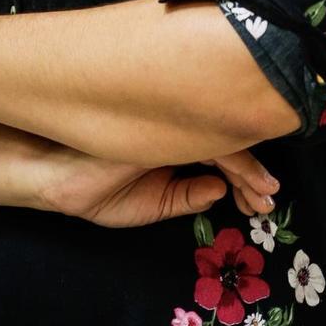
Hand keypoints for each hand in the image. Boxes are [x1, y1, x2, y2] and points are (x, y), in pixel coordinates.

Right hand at [44, 145, 278, 229]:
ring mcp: (174, 122)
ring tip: (265, 196)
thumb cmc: (96, 190)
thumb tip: (221, 192)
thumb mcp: (152, 203)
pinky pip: (212, 139)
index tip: (261, 203)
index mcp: (175, 140)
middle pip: (230, 140)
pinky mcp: (169, 125)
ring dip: (251, 170)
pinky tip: (249, 185)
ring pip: (227, 137)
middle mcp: (179, 127)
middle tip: (268, 201)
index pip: (220, 149)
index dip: (244, 176)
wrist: (57, 181)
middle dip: (253, 174)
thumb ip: (186, 196)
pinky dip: (237, 162)